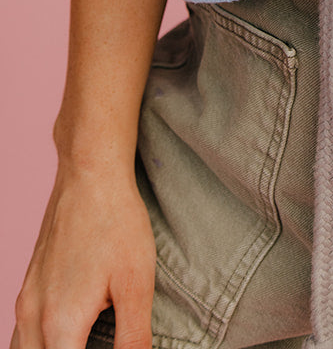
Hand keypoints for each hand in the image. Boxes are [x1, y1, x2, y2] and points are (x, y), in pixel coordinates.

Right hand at [12, 164, 155, 348]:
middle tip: (100, 346)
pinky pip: (22, 335)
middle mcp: (33, 317)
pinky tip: (65, 339)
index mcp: (60, 324)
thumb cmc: (116, 224)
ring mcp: (25, 301)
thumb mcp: (136, 284)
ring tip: (84, 343)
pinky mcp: (27, 287)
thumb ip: (133, 338)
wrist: (90, 176)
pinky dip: (38, 347)